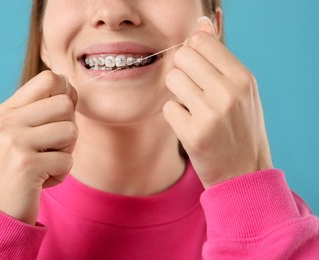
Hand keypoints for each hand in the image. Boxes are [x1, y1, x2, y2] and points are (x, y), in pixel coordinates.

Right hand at [0, 71, 77, 223]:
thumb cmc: (19, 167)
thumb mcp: (21, 132)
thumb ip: (41, 109)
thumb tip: (69, 85)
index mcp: (8, 110)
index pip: (49, 79)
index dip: (66, 93)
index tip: (62, 115)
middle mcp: (7, 121)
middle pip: (65, 104)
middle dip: (69, 128)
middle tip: (54, 146)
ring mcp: (14, 142)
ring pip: (71, 131)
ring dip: (66, 152)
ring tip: (47, 162)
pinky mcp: (26, 165)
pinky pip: (68, 160)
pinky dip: (61, 173)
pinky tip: (43, 178)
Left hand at [163, 17, 272, 188]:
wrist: (244, 173)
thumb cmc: (240, 127)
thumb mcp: (241, 90)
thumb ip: (219, 57)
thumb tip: (201, 24)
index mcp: (242, 78)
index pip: (201, 42)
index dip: (193, 52)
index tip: (197, 66)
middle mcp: (228, 92)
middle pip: (182, 57)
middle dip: (183, 71)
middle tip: (194, 90)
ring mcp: (210, 114)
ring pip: (172, 79)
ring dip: (178, 92)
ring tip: (193, 107)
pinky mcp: (192, 134)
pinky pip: (168, 107)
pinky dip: (175, 115)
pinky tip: (190, 125)